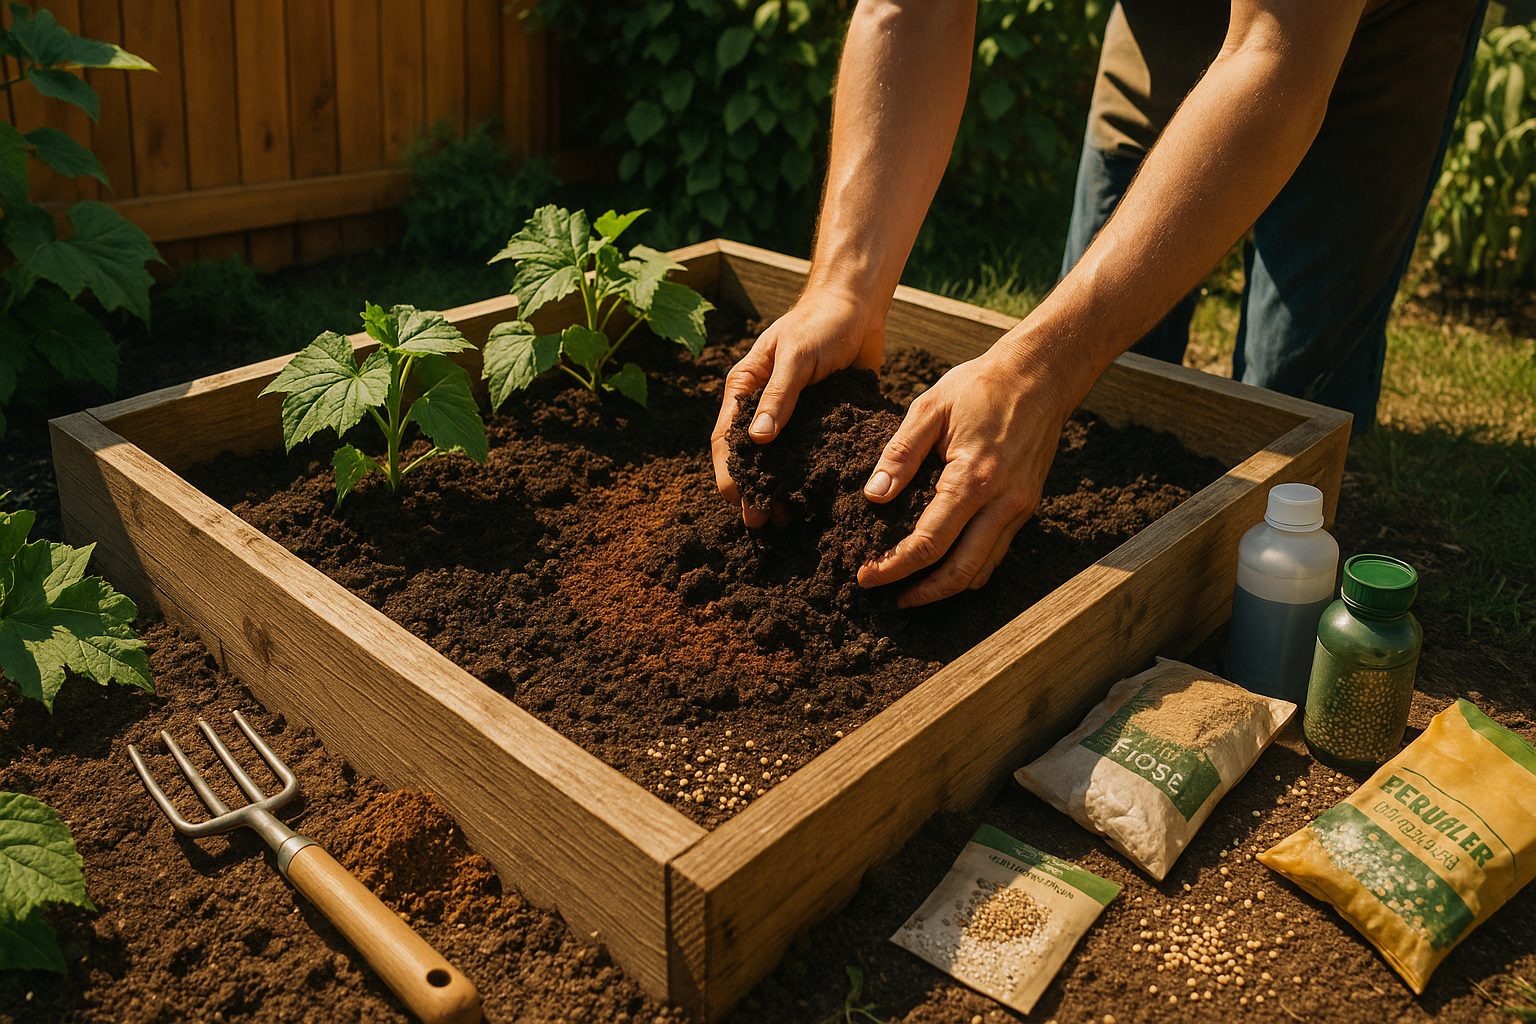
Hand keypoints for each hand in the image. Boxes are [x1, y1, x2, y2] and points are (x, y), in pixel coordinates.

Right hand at [711, 289, 883, 526]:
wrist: (857, 306)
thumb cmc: (819, 323)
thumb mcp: (796, 357)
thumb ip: (778, 396)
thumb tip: (757, 439)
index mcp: (745, 389)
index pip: (726, 438)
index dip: (729, 472)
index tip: (737, 501)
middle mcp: (764, 407)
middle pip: (751, 458)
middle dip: (753, 490)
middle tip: (761, 523)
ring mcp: (792, 417)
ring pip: (780, 462)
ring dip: (781, 491)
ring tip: (787, 521)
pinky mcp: (821, 422)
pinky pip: (811, 455)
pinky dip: (809, 478)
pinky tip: (817, 500)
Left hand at [856, 348, 1071, 607]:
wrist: (1041, 374)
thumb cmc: (981, 386)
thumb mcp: (930, 408)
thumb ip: (900, 454)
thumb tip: (874, 496)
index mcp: (973, 479)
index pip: (929, 544)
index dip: (894, 567)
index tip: (867, 576)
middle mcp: (1002, 502)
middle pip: (961, 572)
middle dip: (922, 593)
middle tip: (889, 598)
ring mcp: (1019, 507)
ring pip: (983, 569)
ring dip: (946, 587)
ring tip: (912, 591)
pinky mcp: (1026, 505)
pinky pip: (996, 552)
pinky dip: (969, 569)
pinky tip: (944, 566)